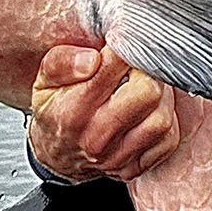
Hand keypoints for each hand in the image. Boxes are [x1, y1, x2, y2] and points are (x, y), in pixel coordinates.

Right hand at [28, 45, 180, 183]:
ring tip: (148, 87)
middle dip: (149, 71)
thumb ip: (63, 63)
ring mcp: (117, 156)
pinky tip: (151, 112)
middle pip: (148, 92)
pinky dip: (166, 122)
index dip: (127, 47)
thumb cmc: (55, 111)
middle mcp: (97, 136)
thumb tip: (92, 59)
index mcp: (73, 109)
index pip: (115, 67)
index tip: (127, 42)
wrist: (56, 156)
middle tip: (141, 66)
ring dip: (162, 97)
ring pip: (162, 119)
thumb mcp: (44, 81)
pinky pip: (167, 141)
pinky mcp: (134, 168)